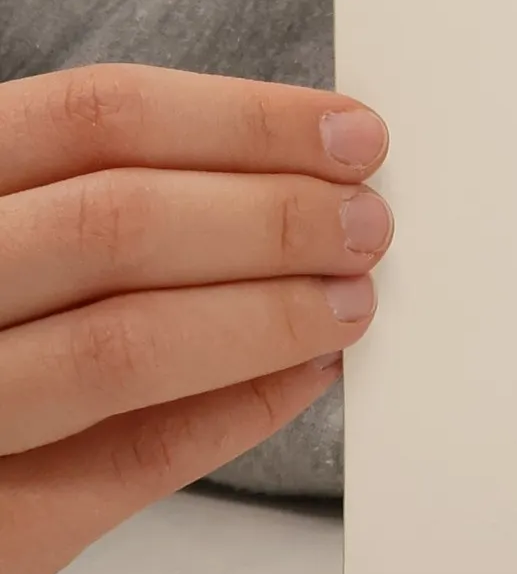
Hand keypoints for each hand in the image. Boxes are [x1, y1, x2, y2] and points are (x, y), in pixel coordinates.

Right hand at [0, 64, 392, 573]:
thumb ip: (91, 217)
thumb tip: (288, 183)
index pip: (92, 114)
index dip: (243, 118)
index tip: (350, 130)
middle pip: (118, 219)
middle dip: (274, 217)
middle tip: (368, 224)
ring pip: (120, 341)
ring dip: (266, 314)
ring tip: (347, 302)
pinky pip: (121, 459)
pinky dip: (231, 411)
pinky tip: (299, 378)